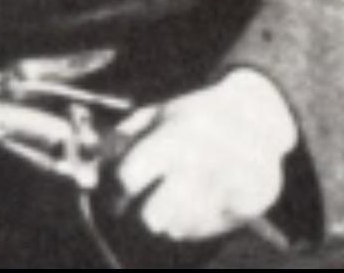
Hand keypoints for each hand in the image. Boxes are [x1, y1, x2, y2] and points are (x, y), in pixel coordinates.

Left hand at [108, 68, 298, 243]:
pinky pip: (205, 230)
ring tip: (181, 194)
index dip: (115, 194)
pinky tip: (204, 199)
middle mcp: (200, 161)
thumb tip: (87, 169)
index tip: (116, 199)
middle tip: (148, 202)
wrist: (256, 115)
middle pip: (152, 218)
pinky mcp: (248, 204)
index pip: (128, 177)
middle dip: (144, 214)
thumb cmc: (195, 116)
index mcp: (174, 134)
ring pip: (177, 228)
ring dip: (171, 218)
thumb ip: (119, 140)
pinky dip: (197, 222)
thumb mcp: (156, 114)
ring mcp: (226, 185)